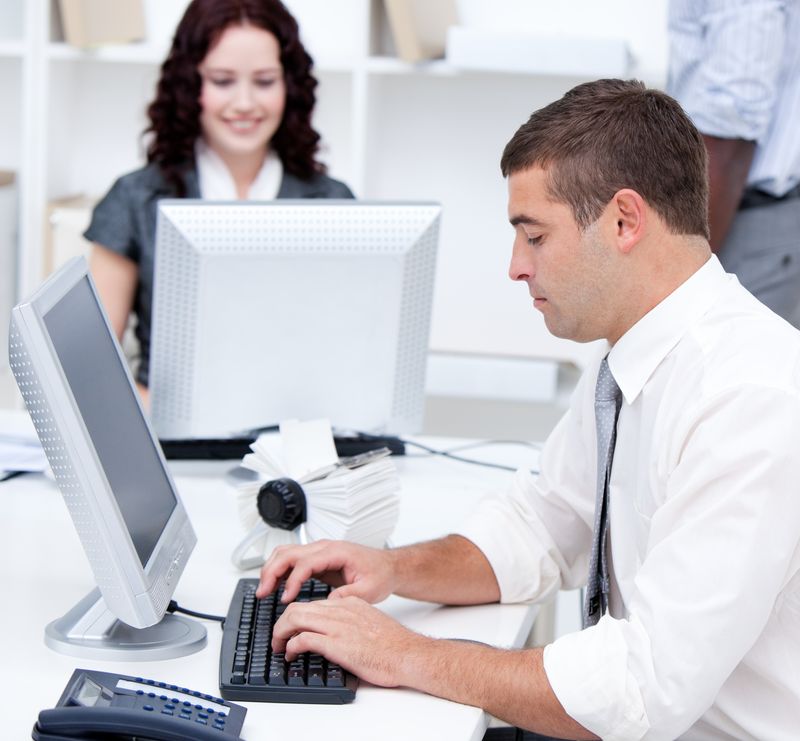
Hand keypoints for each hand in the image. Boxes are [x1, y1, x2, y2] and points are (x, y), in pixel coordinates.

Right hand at [256, 539, 395, 603]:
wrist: (387, 566)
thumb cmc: (380, 575)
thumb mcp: (370, 590)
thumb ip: (349, 596)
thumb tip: (327, 603)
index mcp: (337, 552)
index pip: (305, 562)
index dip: (292, 580)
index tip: (285, 599)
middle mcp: (325, 548)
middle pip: (289, 553)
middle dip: (272, 571)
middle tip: (262, 593)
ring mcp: (319, 551)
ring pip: (286, 553)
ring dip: (271, 569)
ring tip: (263, 590)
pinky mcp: (317, 559)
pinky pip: (292, 560)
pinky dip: (279, 571)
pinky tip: (275, 586)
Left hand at [271, 595, 425, 686]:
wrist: (409, 654)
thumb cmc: (394, 645)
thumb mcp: (369, 623)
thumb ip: (350, 623)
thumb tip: (335, 635)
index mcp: (349, 603)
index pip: (313, 603)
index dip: (296, 617)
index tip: (292, 629)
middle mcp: (341, 610)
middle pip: (298, 607)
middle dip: (281, 623)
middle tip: (278, 639)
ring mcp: (338, 625)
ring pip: (295, 618)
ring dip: (280, 633)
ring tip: (279, 646)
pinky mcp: (336, 643)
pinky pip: (303, 639)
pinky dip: (291, 646)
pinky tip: (291, 654)